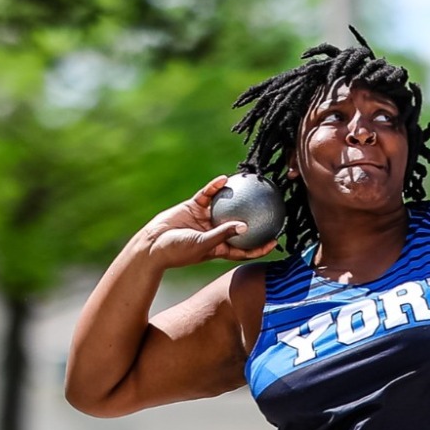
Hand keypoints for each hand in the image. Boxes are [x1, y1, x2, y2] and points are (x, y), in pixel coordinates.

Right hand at [138, 175, 279, 266]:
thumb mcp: (203, 244)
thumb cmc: (178, 251)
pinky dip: (215, 187)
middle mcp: (215, 233)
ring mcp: (205, 219)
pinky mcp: (194, 207)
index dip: (260, 246)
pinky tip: (225, 179)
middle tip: (269, 209)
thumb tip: (245, 226)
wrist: (153, 244)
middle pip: (238, 225)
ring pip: (225, 206)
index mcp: (219, 248)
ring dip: (236, 198)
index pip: (244, 249)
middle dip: (254, 218)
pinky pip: (208, 194)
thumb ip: (223, 234)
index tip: (275, 240)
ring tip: (251, 186)